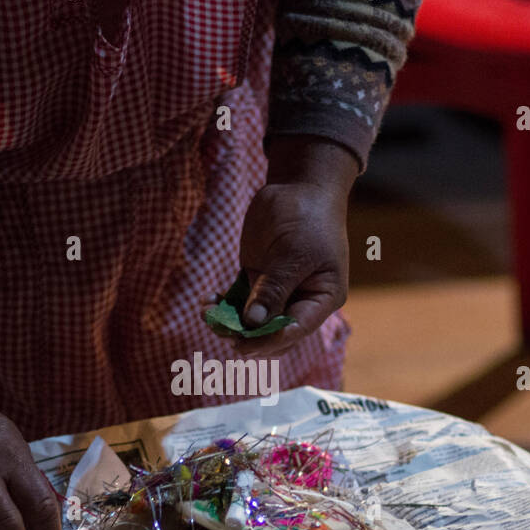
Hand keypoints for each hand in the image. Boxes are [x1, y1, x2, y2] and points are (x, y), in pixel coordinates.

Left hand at [230, 136, 357, 356]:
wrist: (298, 186)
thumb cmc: (308, 217)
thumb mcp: (294, 253)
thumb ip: (274, 288)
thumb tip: (254, 323)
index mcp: (321, 298)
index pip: (296, 329)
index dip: (271, 340)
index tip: (245, 343)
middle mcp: (300, 301)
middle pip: (273, 332)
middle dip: (248, 336)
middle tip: (222, 332)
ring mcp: (277, 292)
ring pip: (253, 321)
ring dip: (230, 322)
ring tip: (209, 315)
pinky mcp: (258, 280)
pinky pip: (239, 302)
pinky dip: (223, 306)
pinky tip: (207, 304)